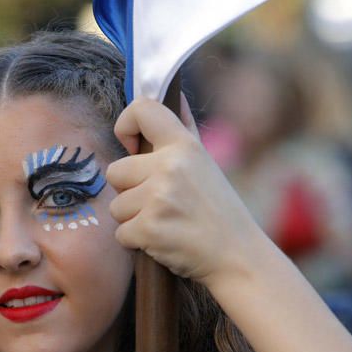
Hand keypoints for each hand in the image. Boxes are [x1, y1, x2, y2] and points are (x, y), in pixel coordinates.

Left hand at [107, 94, 258, 284]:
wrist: (237, 256)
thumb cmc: (219, 210)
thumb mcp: (206, 163)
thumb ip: (183, 130)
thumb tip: (171, 94)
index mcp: (184, 145)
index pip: (142, 109)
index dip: (126, 125)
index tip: (132, 146)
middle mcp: (169, 167)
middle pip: (115, 171)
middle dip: (130, 191)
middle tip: (162, 203)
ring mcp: (158, 198)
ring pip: (116, 206)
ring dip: (134, 218)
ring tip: (167, 222)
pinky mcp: (148, 229)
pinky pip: (120, 233)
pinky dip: (136, 241)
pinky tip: (163, 240)